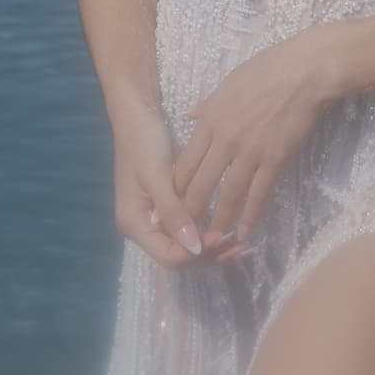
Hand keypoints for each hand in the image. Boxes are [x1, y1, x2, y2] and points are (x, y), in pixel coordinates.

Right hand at [111, 105, 245, 267]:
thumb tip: (194, 247)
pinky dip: (205, 231)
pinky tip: (226, 228)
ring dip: (210, 246)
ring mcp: (153, 221)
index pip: (170, 257)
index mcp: (135, 225)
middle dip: (209, 255)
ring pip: (185, 246)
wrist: (136, 118)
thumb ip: (173, 213)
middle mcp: (143, 229)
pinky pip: (186, 230)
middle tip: (240, 246)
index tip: (223, 239)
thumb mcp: (157, 177)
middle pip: (179, 257)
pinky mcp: (164, 210)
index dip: (198, 254)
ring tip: (239, 242)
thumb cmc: (143, 144)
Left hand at [172, 27, 335, 251]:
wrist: (302, 72)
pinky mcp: (274, 158)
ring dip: (218, 220)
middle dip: (189, 213)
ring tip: (210, 242)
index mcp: (209, 121)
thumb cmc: (266, 71)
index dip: (173, 190)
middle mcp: (224, 139)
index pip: (184, 163)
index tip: (166, 208)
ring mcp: (249, 151)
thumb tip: (189, 115)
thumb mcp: (227, 84)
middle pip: (200, 184)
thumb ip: (207, 105)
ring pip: (227, 194)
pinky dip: (251, 214)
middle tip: (182, 235)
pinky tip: (245, 232)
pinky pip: (259, 192)